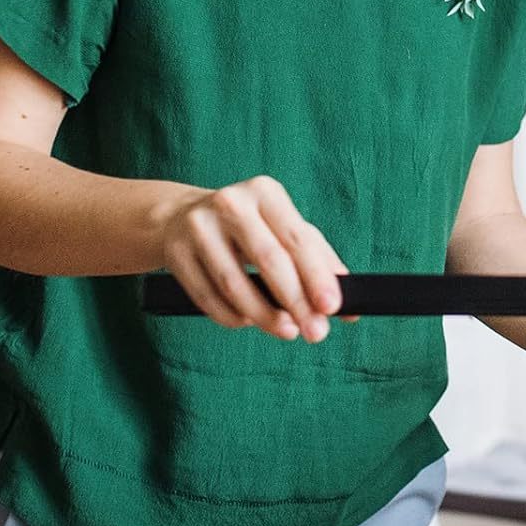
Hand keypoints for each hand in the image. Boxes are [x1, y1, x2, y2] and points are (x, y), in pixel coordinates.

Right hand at [160, 175, 346, 340]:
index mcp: (266, 192)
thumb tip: (350, 306)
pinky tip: (248, 322)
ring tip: (287, 331)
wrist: (182, 217)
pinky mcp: (175, 253)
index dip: (316, 275)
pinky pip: (206, 296)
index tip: (333, 307)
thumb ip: (319, 262)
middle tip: (316, 333)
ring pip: (235, 283)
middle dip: (296, 302)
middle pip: (269, 260)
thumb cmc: (250, 227)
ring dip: (264, 316)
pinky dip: (230, 316)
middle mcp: (232, 203)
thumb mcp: (284, 229)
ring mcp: (199, 227)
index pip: (297, 238)